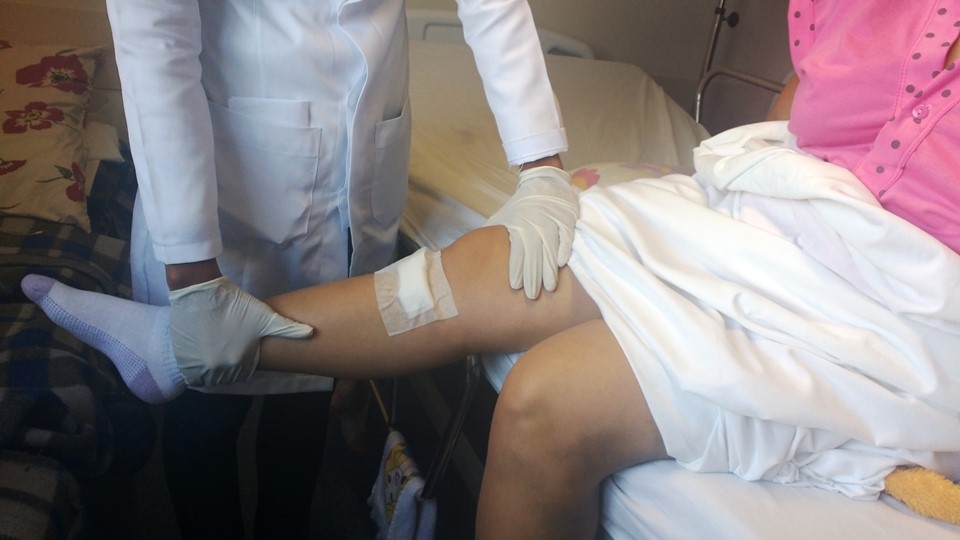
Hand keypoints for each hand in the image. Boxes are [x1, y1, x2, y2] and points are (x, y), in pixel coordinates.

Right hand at [168, 276, 313, 385]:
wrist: (200, 291)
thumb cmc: (235, 304)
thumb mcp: (264, 317)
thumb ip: (288, 328)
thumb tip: (312, 333)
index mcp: (239, 362)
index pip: (244, 372)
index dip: (244, 362)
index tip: (240, 348)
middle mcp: (217, 368)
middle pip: (227, 375)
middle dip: (229, 366)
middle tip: (228, 348)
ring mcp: (197, 364)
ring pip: (209, 377)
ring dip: (212, 370)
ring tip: (216, 351)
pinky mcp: (182, 358)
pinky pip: (192, 374)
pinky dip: (197, 370)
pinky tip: (202, 356)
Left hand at [486, 165, 579, 298]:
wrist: (543, 180)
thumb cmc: (522, 204)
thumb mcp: (505, 216)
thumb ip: (495, 232)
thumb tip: (476, 247)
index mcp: (518, 226)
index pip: (517, 252)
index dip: (516, 269)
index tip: (515, 286)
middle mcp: (535, 225)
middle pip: (533, 255)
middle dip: (532, 276)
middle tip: (532, 296)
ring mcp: (552, 222)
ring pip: (550, 248)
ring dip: (549, 269)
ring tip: (549, 288)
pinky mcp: (566, 219)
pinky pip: (566, 236)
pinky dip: (564, 249)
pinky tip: (561, 264)